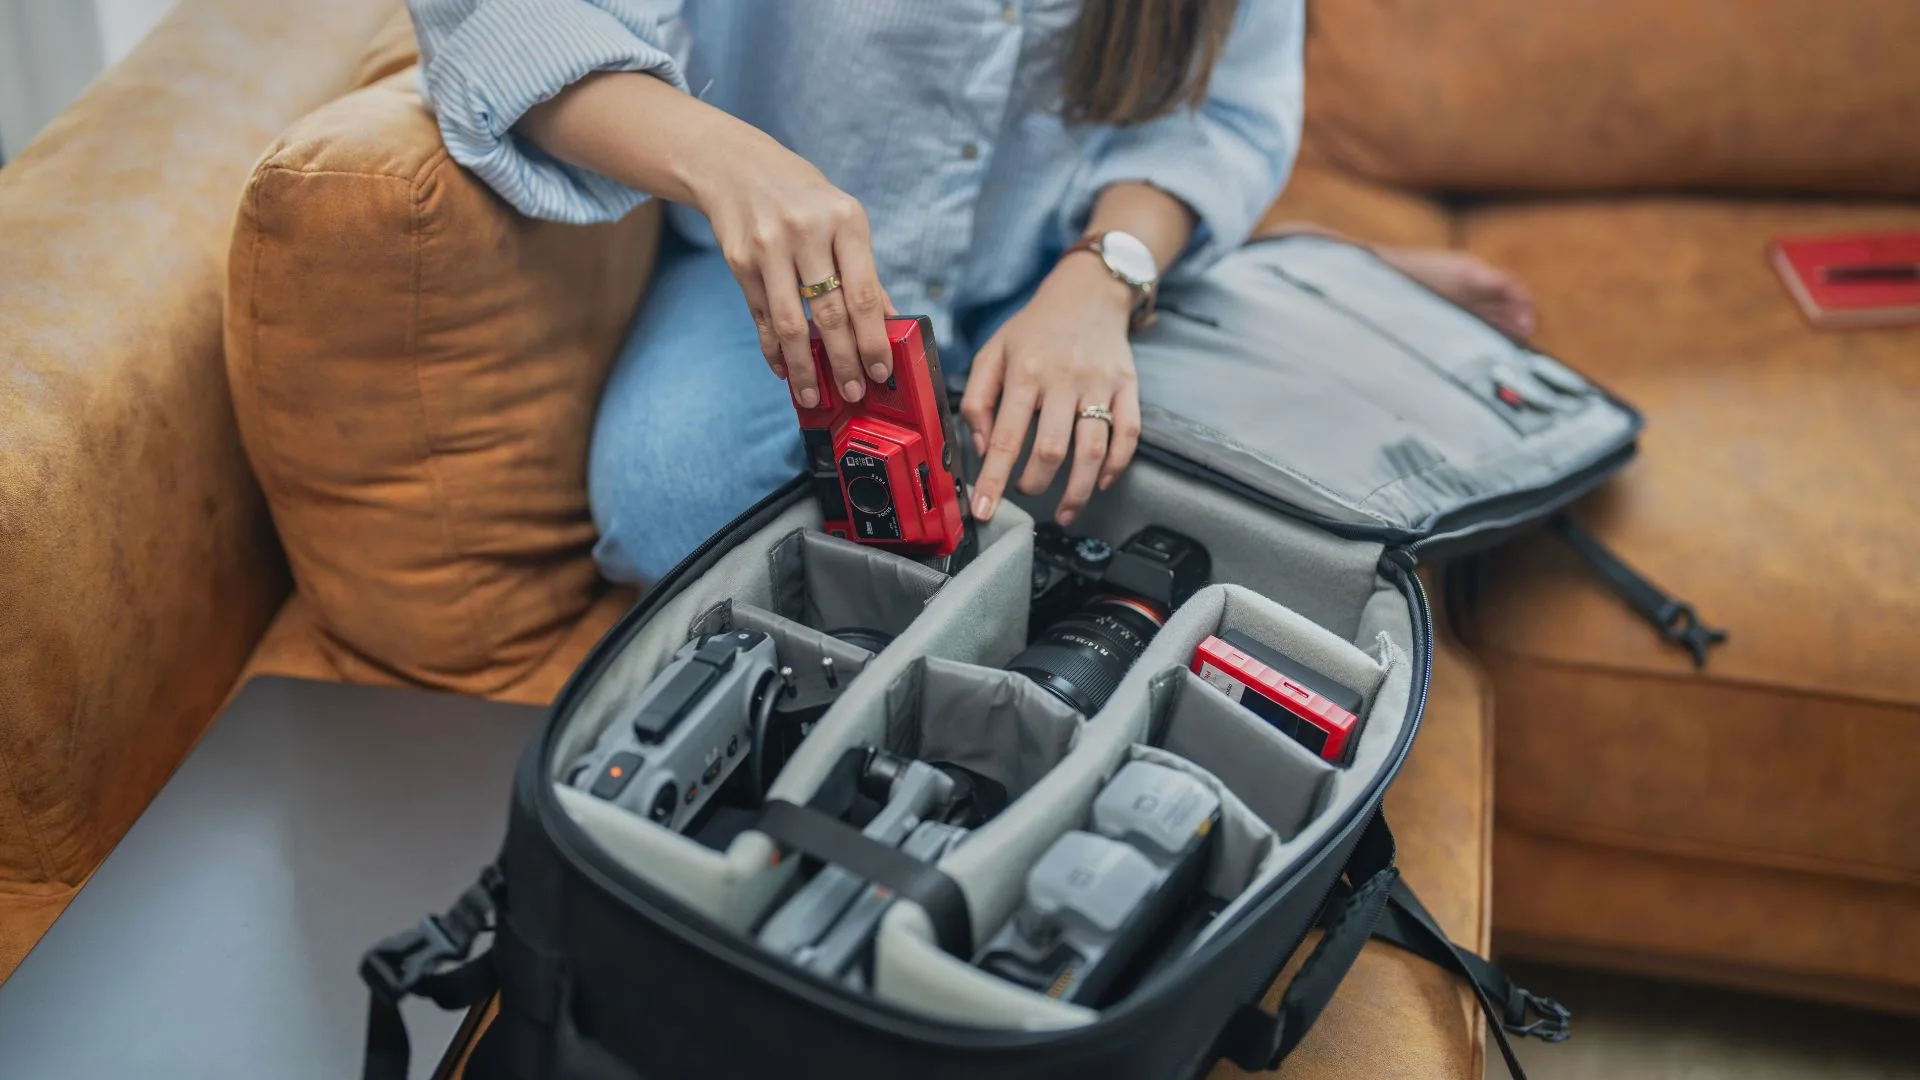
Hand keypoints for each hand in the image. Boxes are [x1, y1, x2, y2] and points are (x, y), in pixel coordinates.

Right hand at [692, 134, 892, 406]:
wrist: (736, 166)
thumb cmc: (802, 197)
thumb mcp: (843, 219)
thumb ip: (864, 271)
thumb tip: (888, 324)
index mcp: (845, 220)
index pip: (864, 293)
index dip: (873, 340)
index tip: (881, 371)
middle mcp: (807, 232)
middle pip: (829, 314)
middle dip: (843, 361)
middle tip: (852, 392)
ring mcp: (769, 247)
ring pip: (790, 324)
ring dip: (804, 367)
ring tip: (813, 395)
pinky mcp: (740, 261)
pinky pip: (762, 317)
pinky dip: (773, 348)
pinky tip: (785, 368)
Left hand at [960, 255, 1142, 526]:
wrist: (1088, 292)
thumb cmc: (1035, 329)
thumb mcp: (992, 352)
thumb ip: (977, 399)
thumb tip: (982, 448)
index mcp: (1025, 371)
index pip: (1006, 438)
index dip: (994, 480)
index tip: (985, 511)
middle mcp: (1064, 379)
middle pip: (1051, 450)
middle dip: (1035, 485)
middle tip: (1024, 493)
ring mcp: (1100, 384)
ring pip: (1093, 450)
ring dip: (1078, 491)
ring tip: (1064, 512)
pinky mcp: (1128, 386)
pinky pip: (1129, 434)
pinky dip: (1116, 466)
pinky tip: (1100, 482)